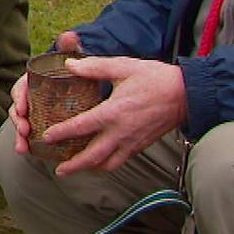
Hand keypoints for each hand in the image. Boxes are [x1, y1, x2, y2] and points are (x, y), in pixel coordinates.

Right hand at [9, 31, 80, 155]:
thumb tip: (70, 35)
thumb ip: (70, 48)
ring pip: (21, 124)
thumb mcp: (71, 59)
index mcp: (31, 80)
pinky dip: (26, 144)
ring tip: (22, 148)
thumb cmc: (71, 71)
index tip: (21, 107)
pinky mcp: (38, 123)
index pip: (20, 88)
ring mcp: (32, 111)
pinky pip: (29, 134)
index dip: (18, 98)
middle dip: (17, 122)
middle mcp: (29, 96)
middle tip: (25, 130)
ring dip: (18, 136)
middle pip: (17, 109)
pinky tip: (28, 153)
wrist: (77, 83)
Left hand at [44, 55, 187, 175]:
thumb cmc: (154, 77)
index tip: (47, 137)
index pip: (82, 127)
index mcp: (114, 112)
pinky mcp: (140, 146)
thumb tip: (70, 64)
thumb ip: (95, 67)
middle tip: (58, 170)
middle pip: (92, 157)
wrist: (186, 94)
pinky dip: (106, 165)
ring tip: (76, 168)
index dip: (62, 133)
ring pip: (107, 164)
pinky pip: (120, 161)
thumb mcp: (123, 67)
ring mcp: (132, 142)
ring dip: (89, 169)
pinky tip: (98, 161)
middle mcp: (121, 132)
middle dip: (73, 166)